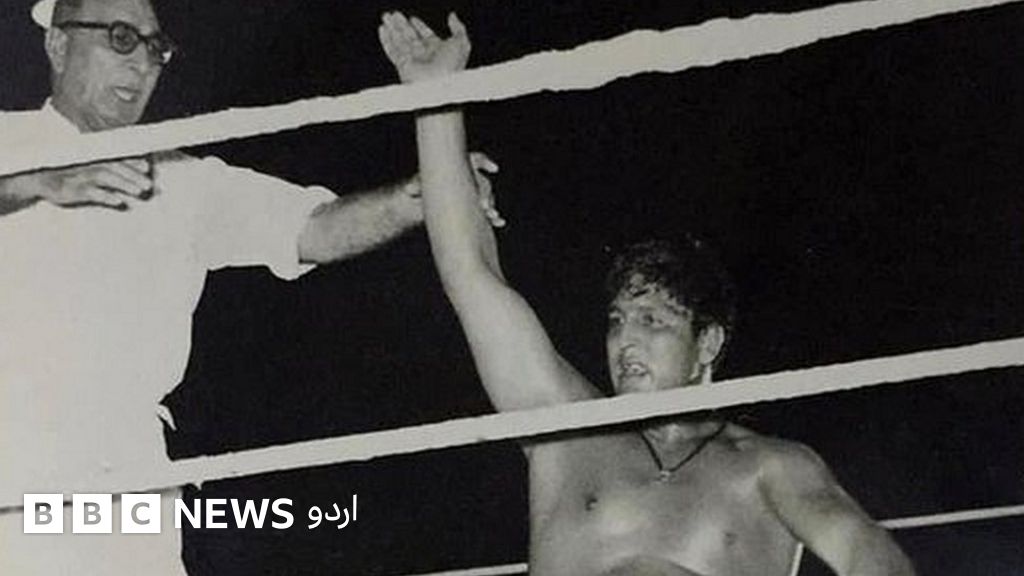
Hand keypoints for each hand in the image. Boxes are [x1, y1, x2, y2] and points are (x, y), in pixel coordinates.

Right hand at [3, 158, 152, 209]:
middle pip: (114, 167)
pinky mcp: (71, 190)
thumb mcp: (89, 167)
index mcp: (93, 157)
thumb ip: (112, 167)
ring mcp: (79, 176)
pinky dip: (105, 196)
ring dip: (124, 184)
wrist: (38, 178)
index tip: (147, 167)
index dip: (131, 161)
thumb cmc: (69, 173)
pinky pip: (91, 193)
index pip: (115, 157)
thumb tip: (140, 169)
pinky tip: (118, 201)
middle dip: (132, 175)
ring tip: (139, 191)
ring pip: (105, 177)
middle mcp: (88, 164)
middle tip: (149, 185)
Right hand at [378, 11, 469, 83]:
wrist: (440, 87)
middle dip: (402, 25)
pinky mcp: (402, 65)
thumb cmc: (453, 68)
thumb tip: (452, 16)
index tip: (413, 18)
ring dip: (392, 28)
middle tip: (394, 14)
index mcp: (439, 51)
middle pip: (410, 36)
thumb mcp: (462, 43)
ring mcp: (413, 61)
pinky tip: (382, 29)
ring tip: (386, 16)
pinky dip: (386, 39)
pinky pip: (392, 50)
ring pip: (399, 41)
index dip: (420, 27)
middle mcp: (424, 56)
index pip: (426, 36)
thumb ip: (458, 28)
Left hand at [404, 152, 505, 227]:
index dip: (485, 163)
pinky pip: (488, 211)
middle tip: (484, 206)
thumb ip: (417, 185)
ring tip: (491, 216)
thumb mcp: (418, 184)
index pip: (476, 160)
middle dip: (486, 194)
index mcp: (459, 168)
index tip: (493, 169)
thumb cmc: (421, 187)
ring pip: (488, 198)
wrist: (421, 202)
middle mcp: (469, 179)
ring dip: (491, 206)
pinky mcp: (473, 207)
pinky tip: (499, 223)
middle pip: (483, 183)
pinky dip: (494, 217)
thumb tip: (409, 189)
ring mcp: (473, 193)